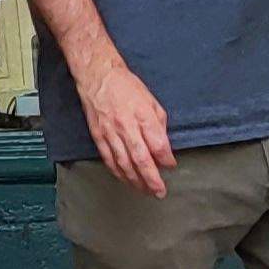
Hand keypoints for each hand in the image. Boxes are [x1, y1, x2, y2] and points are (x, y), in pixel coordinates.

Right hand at [80, 63, 174, 196]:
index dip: (167, 160)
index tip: (171, 166)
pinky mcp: (98, 135)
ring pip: (124, 163)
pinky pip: (109, 159)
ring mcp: (110, 132)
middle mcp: (127, 126)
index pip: (158, 145)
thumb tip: (163, 146)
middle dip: (152, 179)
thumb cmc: (126, 86)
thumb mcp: (151, 100)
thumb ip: (158, 124)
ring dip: (135, 180)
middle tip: (160, 192)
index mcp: (143, 116)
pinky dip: (118, 172)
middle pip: (142, 159)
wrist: (98, 76)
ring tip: (145, 191)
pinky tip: (125, 179)